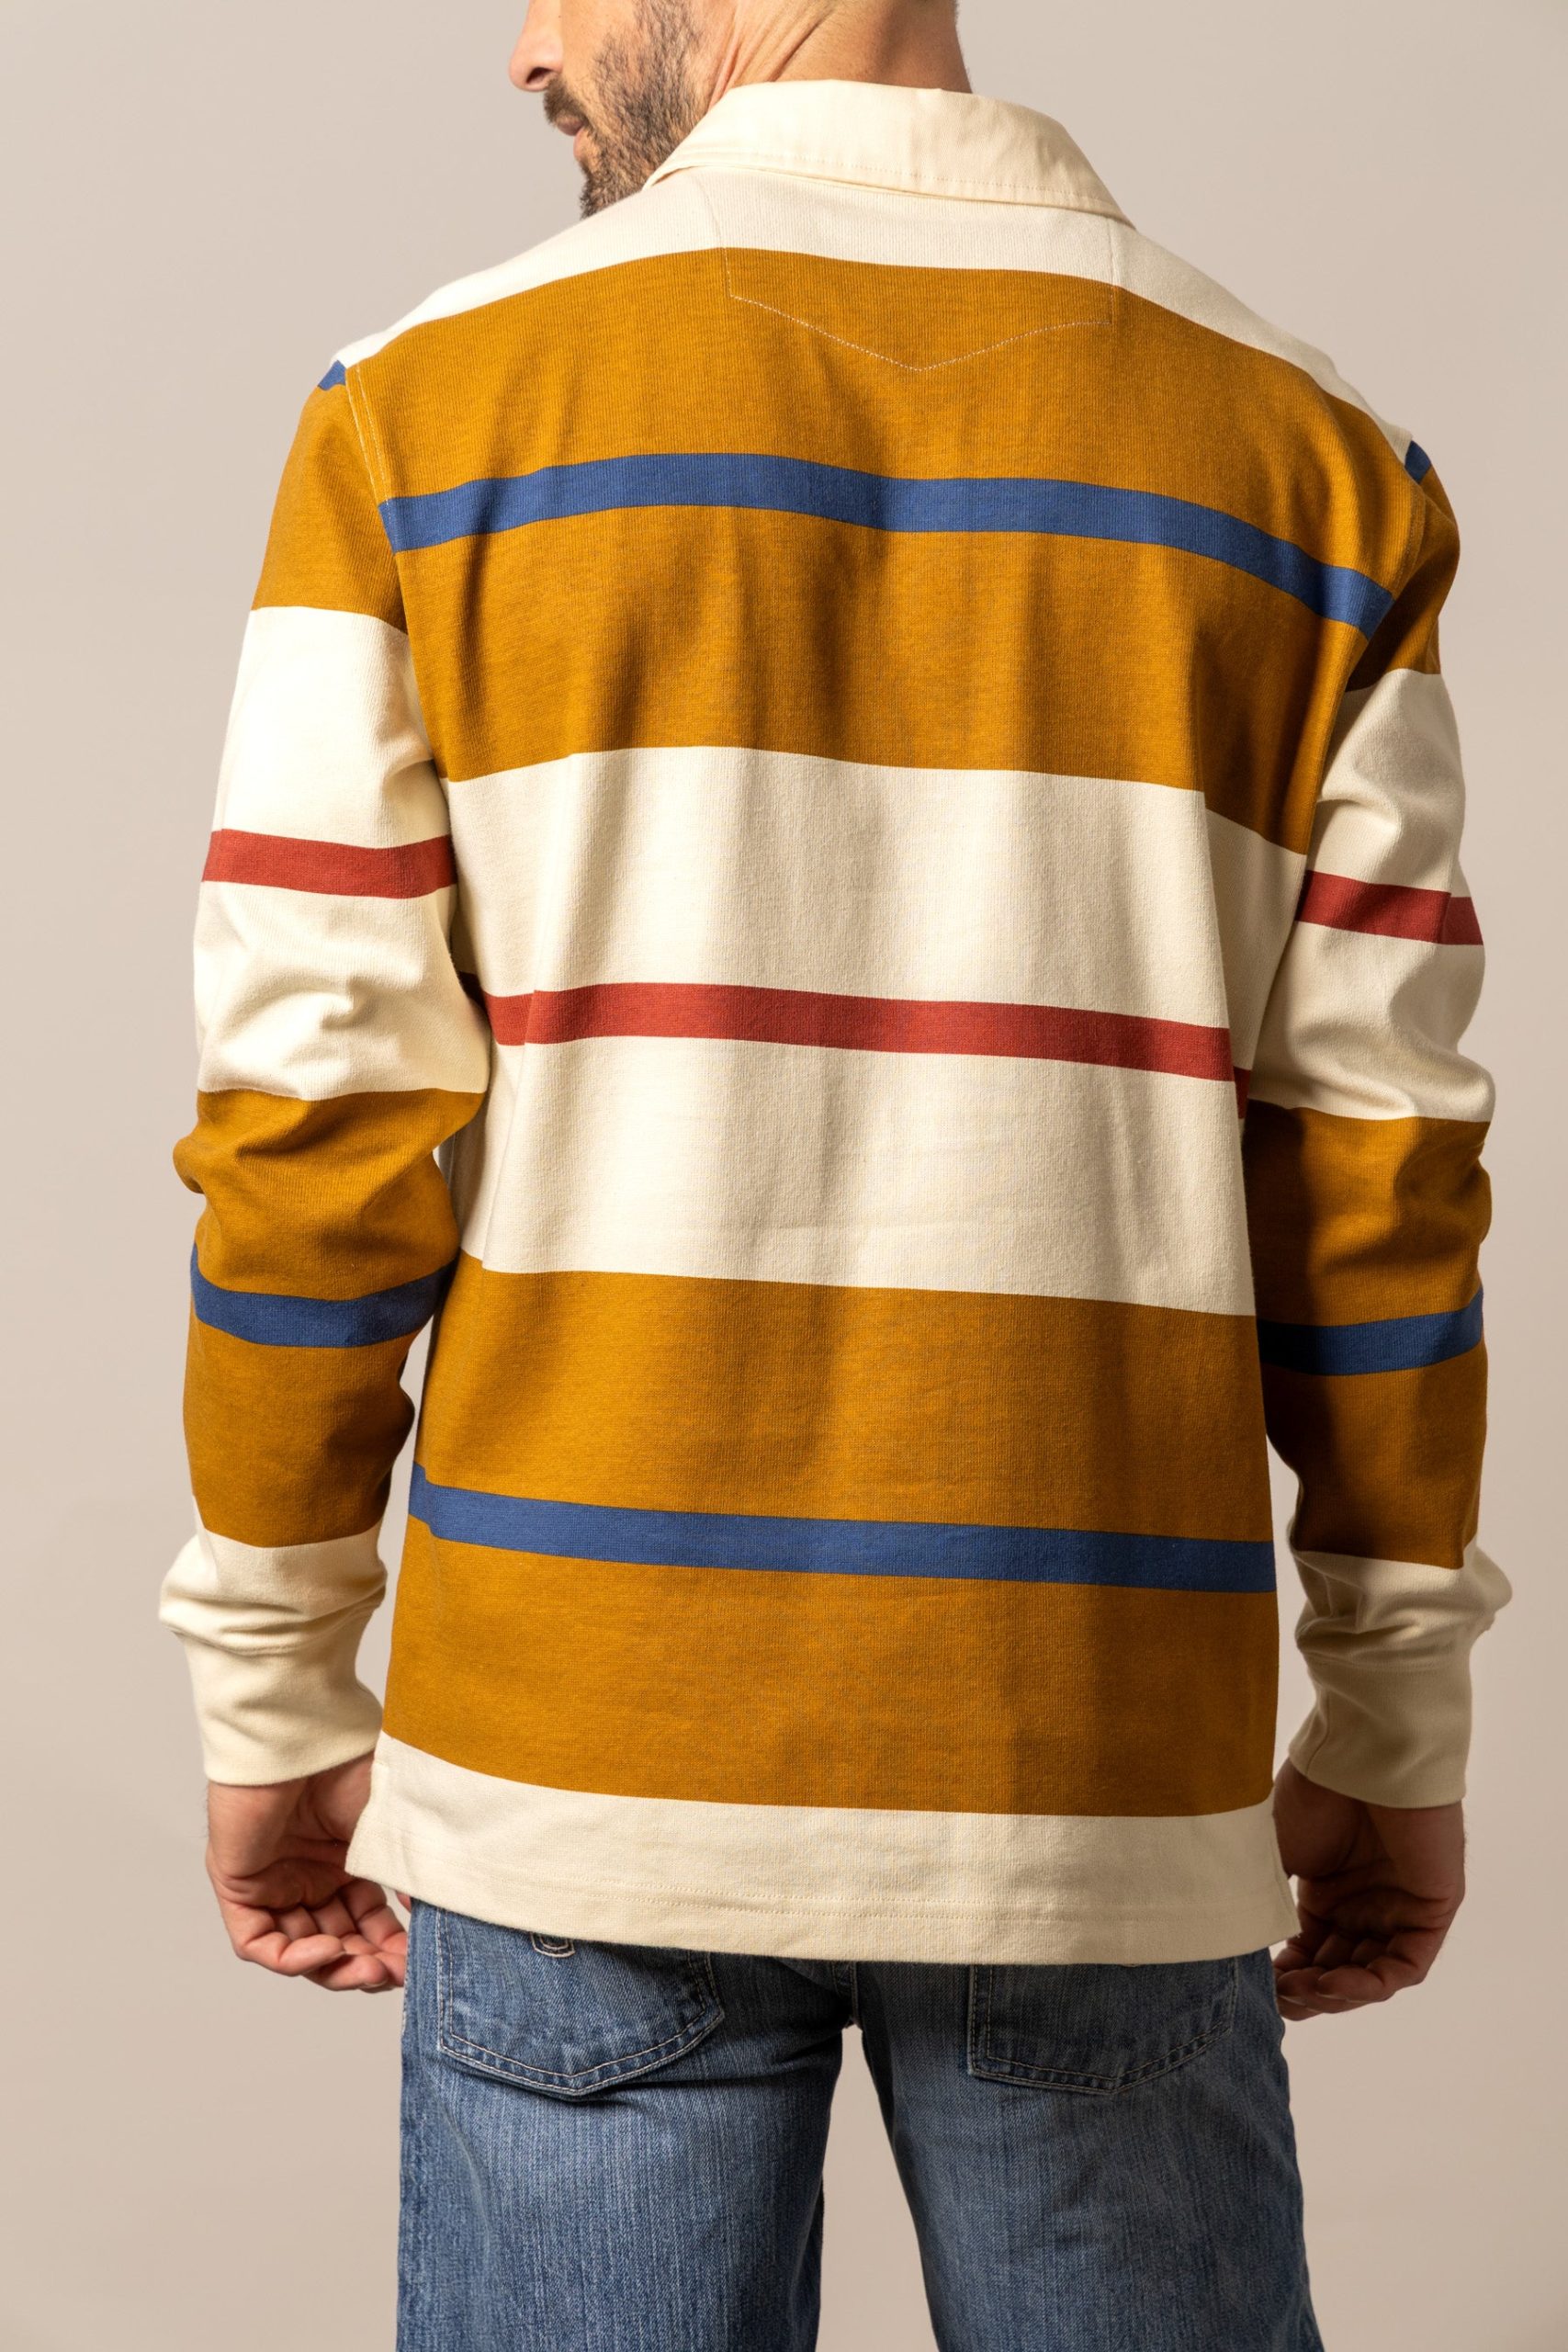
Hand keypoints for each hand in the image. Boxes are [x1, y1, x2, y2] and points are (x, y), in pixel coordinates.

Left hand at [206, 1753, 405, 1991]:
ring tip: (368, 1969)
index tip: (416, 1963)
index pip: (365, 1922)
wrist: (301, 1735)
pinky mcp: (238, 1886)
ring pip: (299, 1951)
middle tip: (394, 1974)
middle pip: (335, 1941)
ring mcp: (271, 1883)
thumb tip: (433, 1920)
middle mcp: (307, 1875)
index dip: (390, 1947)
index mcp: (343, 1860)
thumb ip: (406, 1877)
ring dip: (334, 1967)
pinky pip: (259, 1942)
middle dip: (365, 1964)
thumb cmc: (347, 1765)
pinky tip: (329, 1950)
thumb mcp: (388, 1830)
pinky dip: (293, 1959)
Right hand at [1271, 1758, 1463, 2019]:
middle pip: (1338, 1970)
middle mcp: (1364, 1905)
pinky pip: (1405, 1966)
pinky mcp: (1432, 1911)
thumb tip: (1231, 1947)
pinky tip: (1334, 1982)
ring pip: (1370, 1975)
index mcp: (1328, 1892)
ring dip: (1336, 1994)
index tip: (1256, 1987)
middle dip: (1307, 1992)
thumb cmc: (1317, 1794)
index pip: (1309, 1952)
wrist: (1363, 1757)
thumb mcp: (1274, 1854)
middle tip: (1277, 1998)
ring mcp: (1399, 1909)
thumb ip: (1263, 1901)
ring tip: (1303, 1992)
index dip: (1285, 1976)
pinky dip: (1370, 1983)